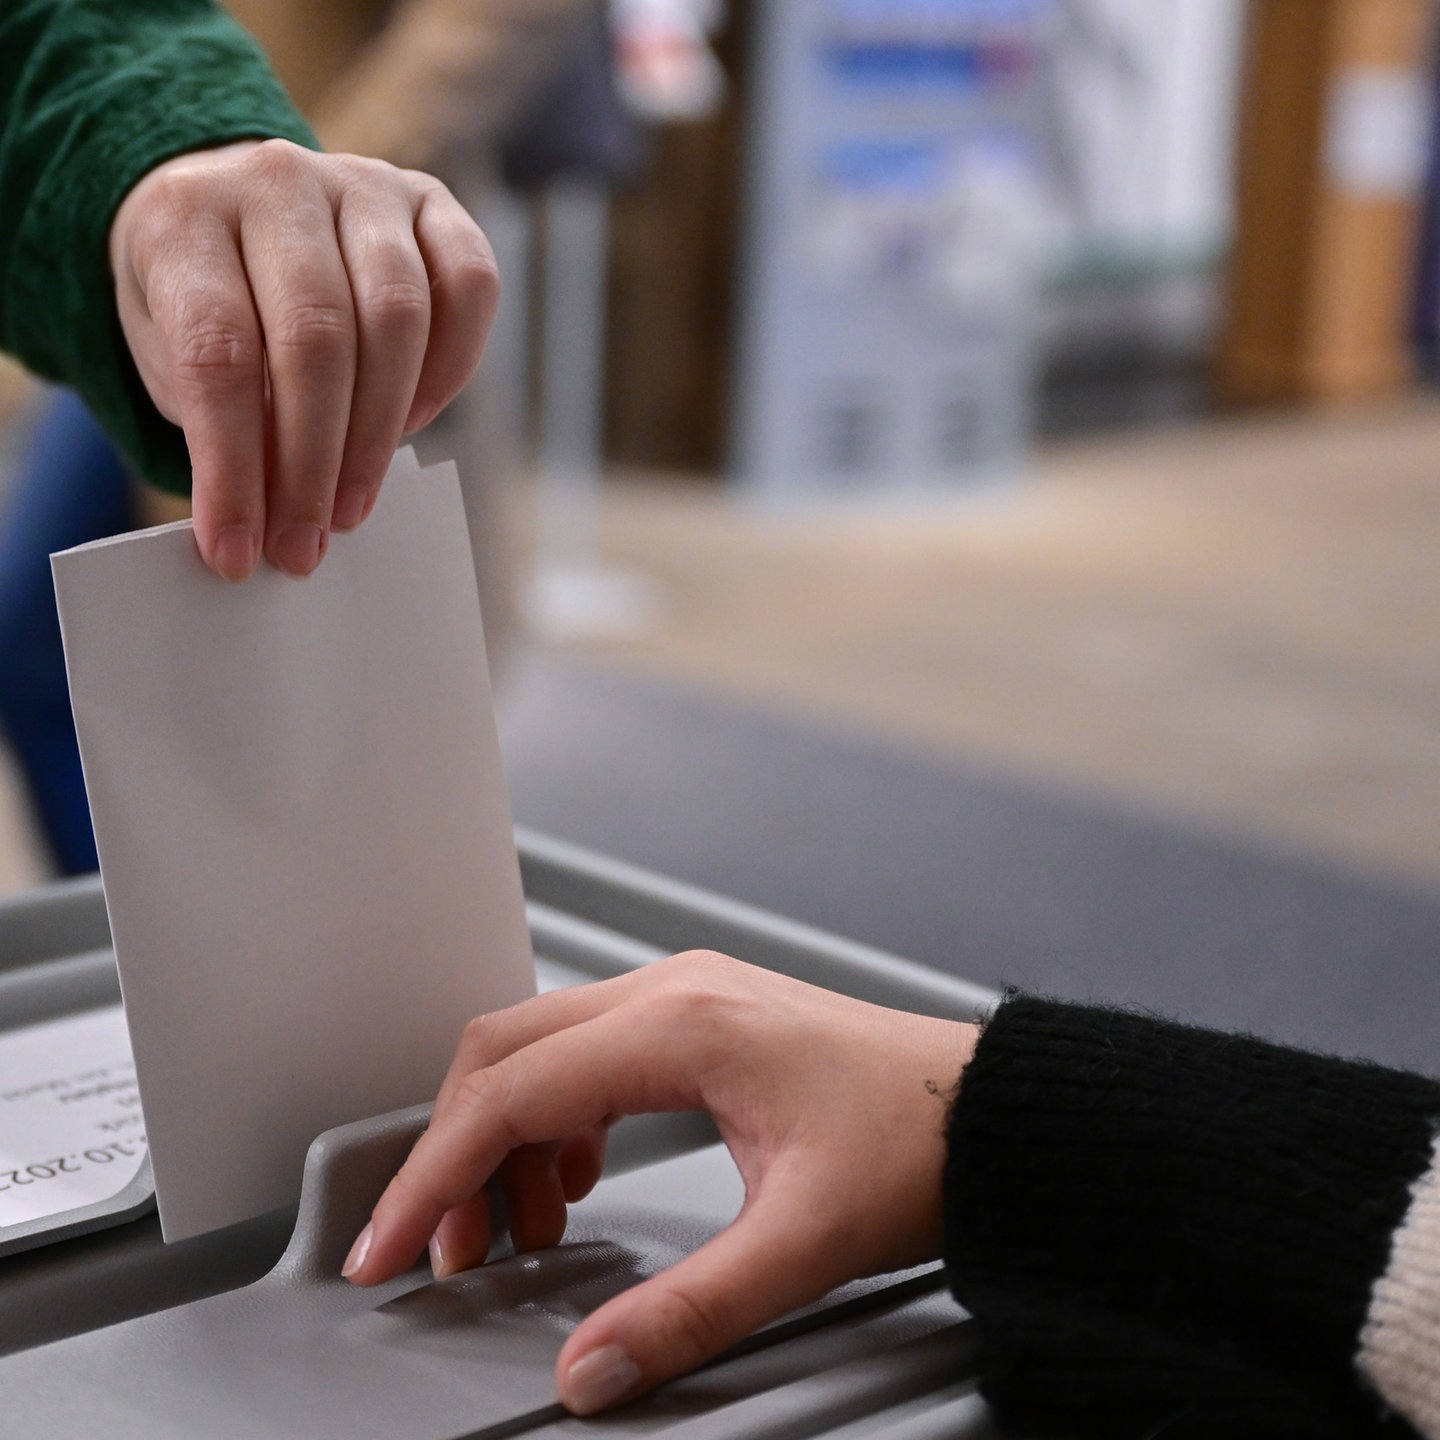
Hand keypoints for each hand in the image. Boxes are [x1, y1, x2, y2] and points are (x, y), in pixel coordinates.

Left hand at [108, 139, 497, 580]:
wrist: (233, 216)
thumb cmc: (205, 308)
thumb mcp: (172, 360)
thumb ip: (218, 423)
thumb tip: (276, 520)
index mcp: (184, 218)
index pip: (218, 354)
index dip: (232, 467)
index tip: (237, 552)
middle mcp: (274, 182)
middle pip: (314, 340)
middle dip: (313, 464)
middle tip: (305, 545)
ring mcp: (360, 183)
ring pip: (397, 316)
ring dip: (379, 434)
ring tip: (352, 506)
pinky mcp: (430, 201)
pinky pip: (470, 284)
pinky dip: (452, 367)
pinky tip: (414, 421)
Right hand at [342, 951, 978, 1414]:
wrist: (989, 1107)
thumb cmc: (918, 1143)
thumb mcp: (800, 1243)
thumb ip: (686, 1311)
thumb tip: (589, 1368)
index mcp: (682, 1028)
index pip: (509, 1093)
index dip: (431, 1175)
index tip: (386, 1244)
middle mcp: (673, 993)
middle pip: (505, 1053)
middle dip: (456, 1152)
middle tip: (446, 1250)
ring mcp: (687, 995)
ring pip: (541, 1048)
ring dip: (506, 1136)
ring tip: (522, 1232)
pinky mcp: (702, 1016)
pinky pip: (588, 1054)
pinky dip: (556, 1120)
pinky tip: (579, 1182)